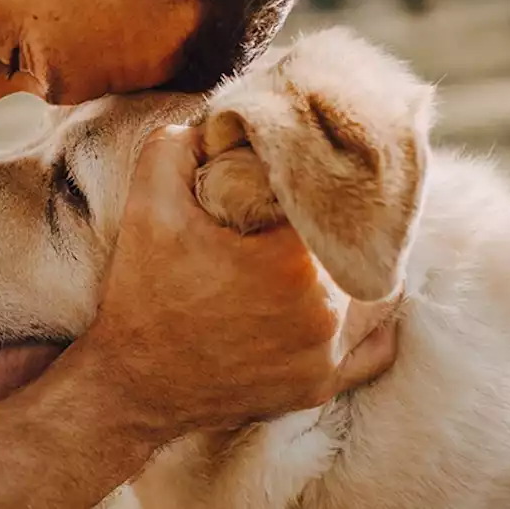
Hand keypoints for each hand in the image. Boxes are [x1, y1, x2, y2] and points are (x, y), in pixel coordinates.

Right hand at [82, 125, 396, 442]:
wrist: (132, 384)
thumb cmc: (142, 294)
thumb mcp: (148, 204)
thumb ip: (179, 144)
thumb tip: (219, 122)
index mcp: (292, 262)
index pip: (334, 200)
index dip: (318, 181)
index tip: (297, 175)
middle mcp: (324, 313)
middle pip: (361, 245)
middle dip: (337, 224)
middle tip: (309, 210)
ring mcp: (327, 356)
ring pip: (378, 294)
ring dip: (357, 267)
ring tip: (328, 247)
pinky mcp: (320, 386)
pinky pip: (374, 348)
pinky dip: (367, 321)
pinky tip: (344, 297)